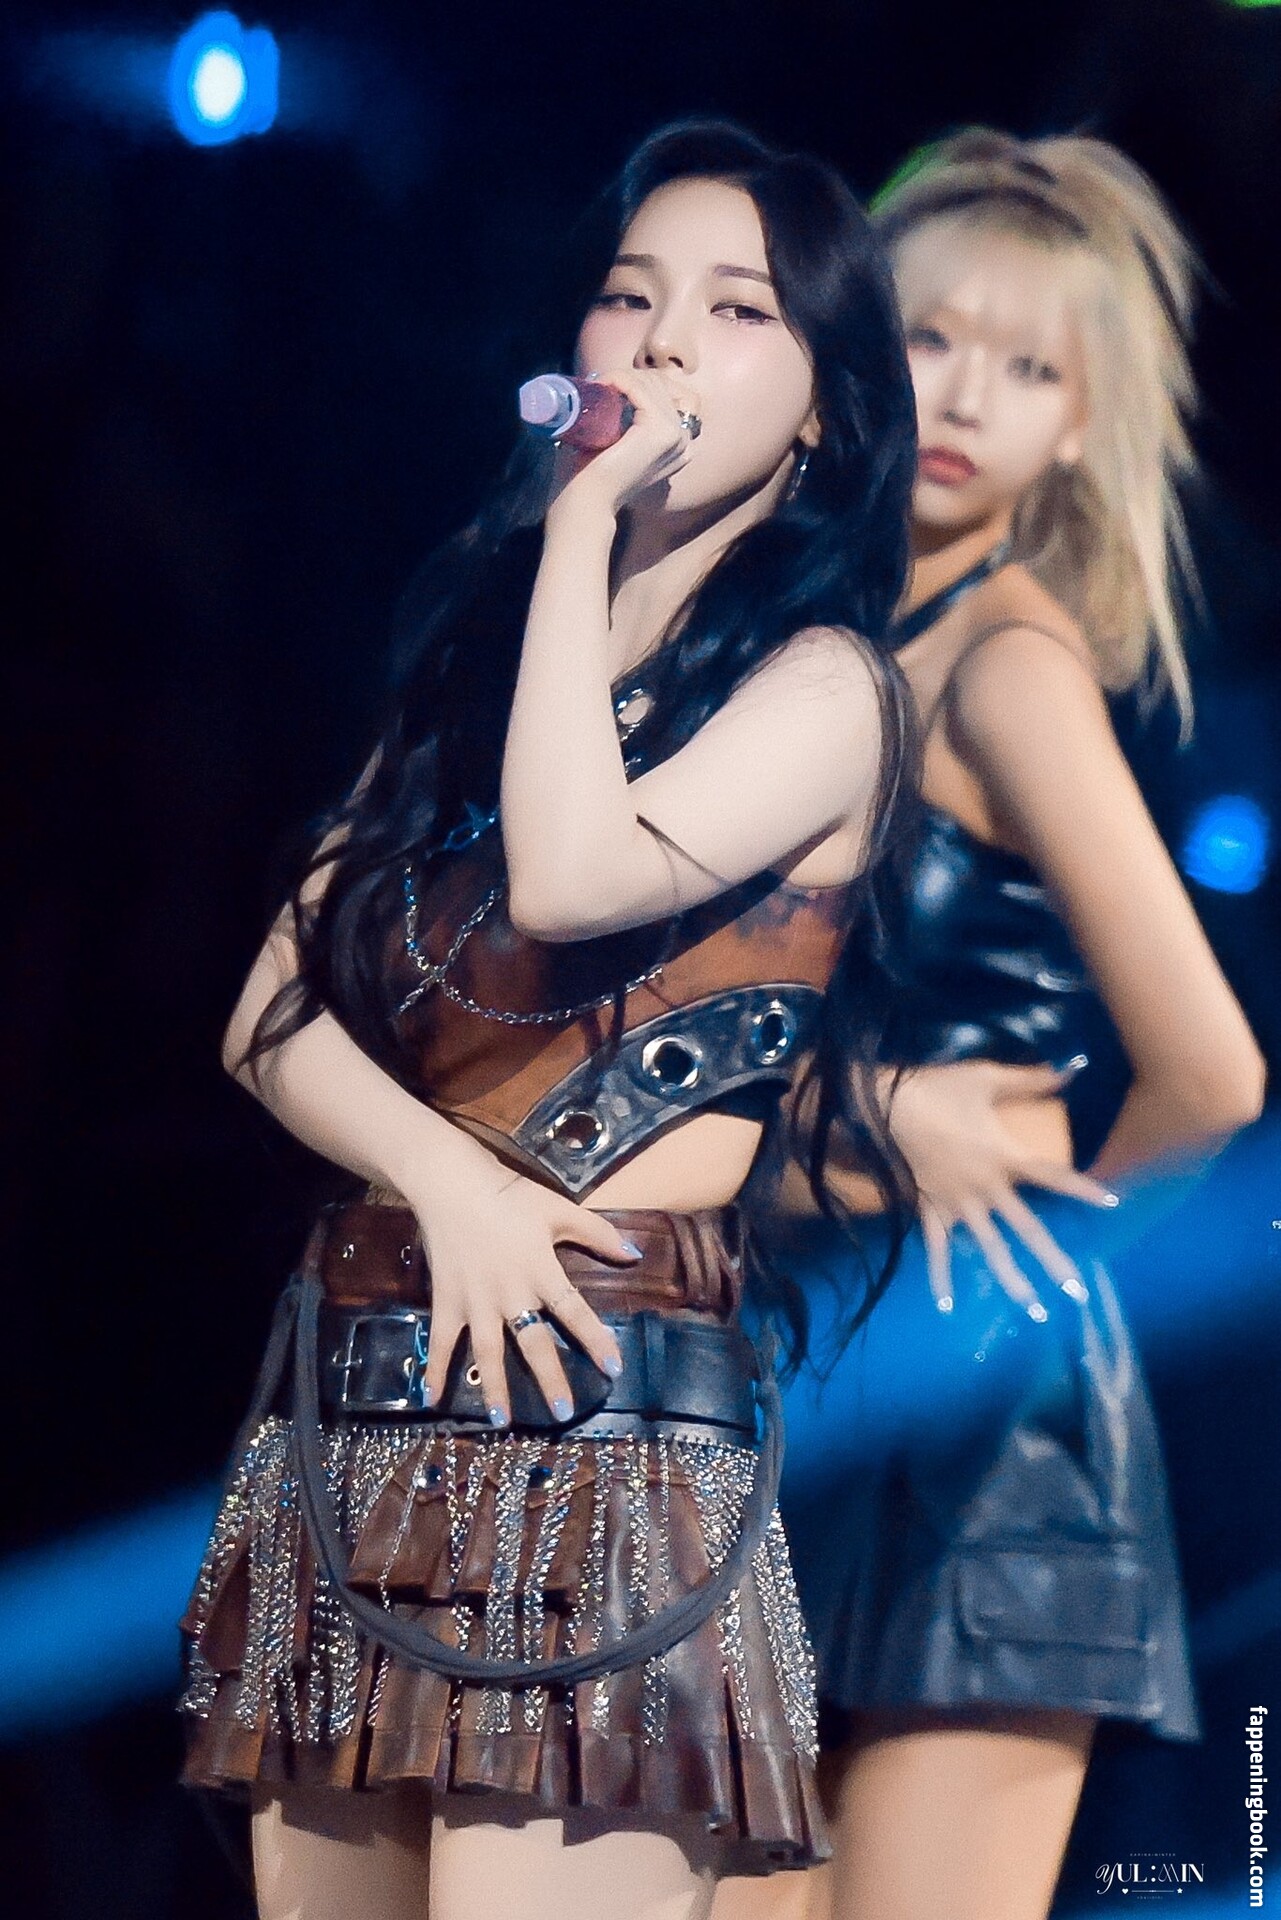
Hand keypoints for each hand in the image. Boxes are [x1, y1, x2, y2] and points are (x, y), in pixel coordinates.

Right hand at [404, 1165, 636, 1426]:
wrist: (452, 1183)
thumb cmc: (510, 1195)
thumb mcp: (559, 1209)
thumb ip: (598, 1234)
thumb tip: (636, 1253)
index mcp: (541, 1271)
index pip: (574, 1310)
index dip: (595, 1339)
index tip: (614, 1368)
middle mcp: (510, 1293)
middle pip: (533, 1342)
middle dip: (549, 1378)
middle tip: (564, 1412)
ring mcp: (475, 1300)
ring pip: (487, 1351)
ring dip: (495, 1386)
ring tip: (502, 1421)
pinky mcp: (446, 1300)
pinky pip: (441, 1340)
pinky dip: (436, 1369)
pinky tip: (432, 1398)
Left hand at [547, 369, 696, 523]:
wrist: (586, 501)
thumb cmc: (594, 474)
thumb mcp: (619, 441)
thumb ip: (627, 420)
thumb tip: (613, 387)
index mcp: (680, 446)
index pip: (674, 394)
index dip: (643, 383)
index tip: (613, 387)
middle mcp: (684, 441)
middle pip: (664, 384)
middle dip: (632, 377)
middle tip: (601, 385)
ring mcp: (676, 435)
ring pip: (652, 383)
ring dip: (622, 377)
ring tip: (598, 387)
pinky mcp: (661, 430)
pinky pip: (640, 388)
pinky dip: (619, 380)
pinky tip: (602, 386)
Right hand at [887, 1059, 1117, 1317]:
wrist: (883, 1107)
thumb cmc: (936, 1089)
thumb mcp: (986, 1077)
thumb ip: (1031, 1078)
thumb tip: (1072, 1066)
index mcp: (1004, 1158)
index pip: (1053, 1176)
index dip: (1084, 1189)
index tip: (1113, 1203)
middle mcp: (986, 1189)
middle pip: (1028, 1229)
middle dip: (1054, 1261)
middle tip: (1077, 1291)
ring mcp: (958, 1204)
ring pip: (990, 1248)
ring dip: (1011, 1279)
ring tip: (1032, 1308)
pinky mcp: (930, 1210)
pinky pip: (937, 1248)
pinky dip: (940, 1276)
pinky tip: (947, 1307)